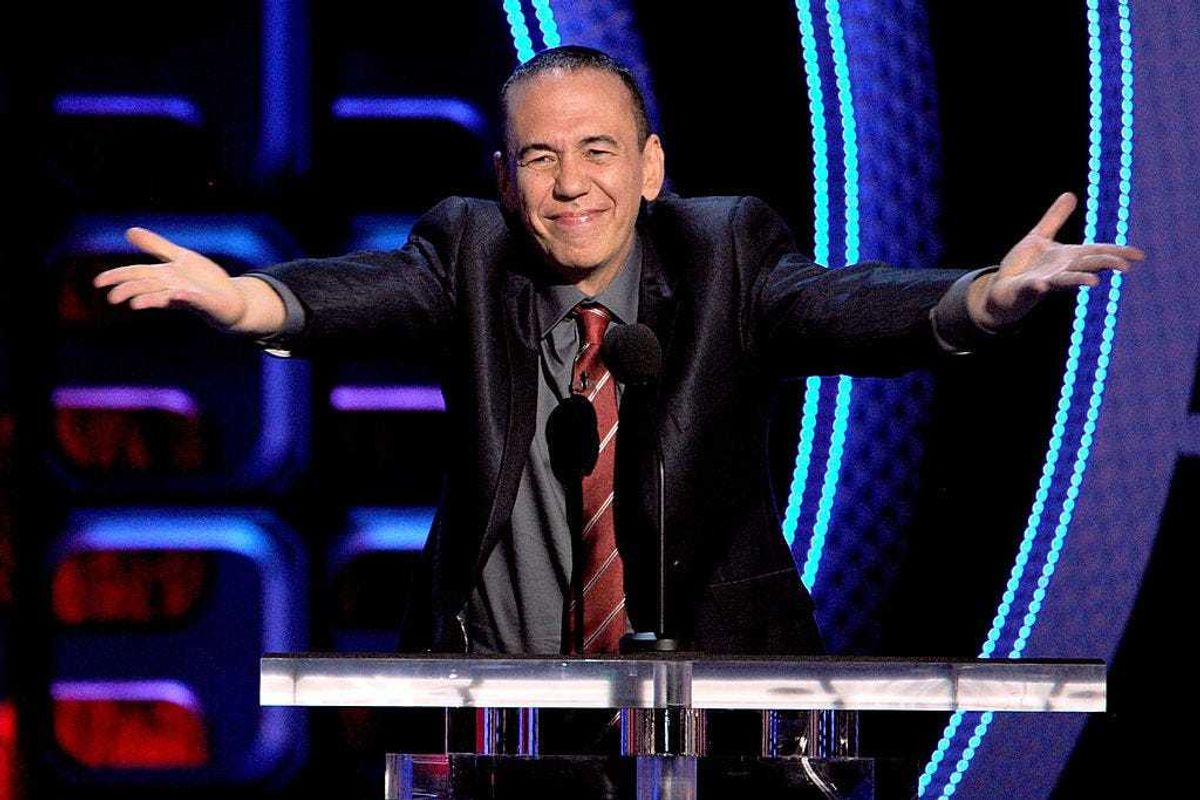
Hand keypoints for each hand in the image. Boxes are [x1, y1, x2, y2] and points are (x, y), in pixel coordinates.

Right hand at [93, 228, 282, 333]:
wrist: (231, 299)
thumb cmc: (204, 280)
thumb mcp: (180, 257)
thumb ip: (156, 245)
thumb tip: (129, 231)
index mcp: (163, 276)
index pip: (136, 274)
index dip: (117, 277)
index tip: (97, 283)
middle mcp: (171, 288)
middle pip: (146, 287)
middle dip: (129, 291)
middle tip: (113, 299)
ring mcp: (188, 297)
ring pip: (165, 298)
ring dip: (150, 300)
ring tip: (135, 304)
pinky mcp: (205, 303)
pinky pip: (194, 300)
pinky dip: (186, 297)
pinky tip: (178, 294)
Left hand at [968, 192, 1144, 330]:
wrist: (1002, 289)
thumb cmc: (1024, 266)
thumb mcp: (1039, 237)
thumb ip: (1055, 218)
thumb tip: (1070, 194)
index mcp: (1067, 257)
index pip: (1096, 252)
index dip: (1117, 252)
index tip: (1139, 255)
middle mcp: (1061, 270)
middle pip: (1087, 265)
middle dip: (1104, 264)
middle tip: (1125, 267)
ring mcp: (1045, 281)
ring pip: (1065, 280)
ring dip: (1078, 280)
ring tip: (1092, 281)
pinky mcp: (1026, 289)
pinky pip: (1033, 288)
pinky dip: (1037, 287)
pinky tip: (1041, 285)